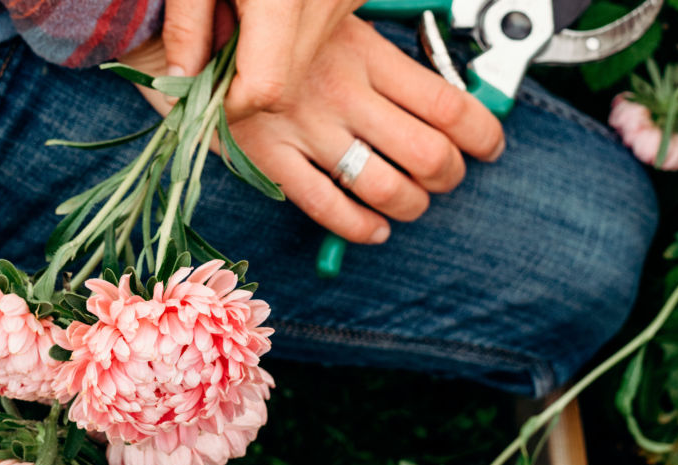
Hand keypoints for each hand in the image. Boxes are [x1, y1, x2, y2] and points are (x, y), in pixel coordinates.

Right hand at [123, 16, 504, 243]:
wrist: (187, 34)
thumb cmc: (259, 26)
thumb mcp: (332, 22)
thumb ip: (379, 55)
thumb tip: (434, 94)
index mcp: (361, 53)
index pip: (448, 105)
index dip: (482, 134)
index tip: (490, 146)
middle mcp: (340, 94)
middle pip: (428, 155)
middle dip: (449, 177)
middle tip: (448, 178)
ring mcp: (304, 130)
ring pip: (385, 187)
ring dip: (410, 206)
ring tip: (412, 204)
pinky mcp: (268, 158)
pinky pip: (326, 207)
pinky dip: (360, 227)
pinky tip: (373, 228)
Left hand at [162, 0, 362, 120]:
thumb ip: (185, 28)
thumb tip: (181, 85)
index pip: (263, 89)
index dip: (225, 104)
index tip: (196, 96)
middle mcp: (325, 2)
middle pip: (285, 84)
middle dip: (243, 87)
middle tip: (208, 59)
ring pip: (303, 63)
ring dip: (266, 60)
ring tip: (236, 18)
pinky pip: (317, 33)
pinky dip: (288, 33)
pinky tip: (264, 4)